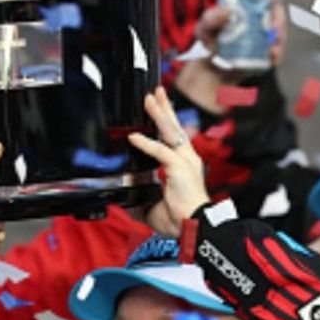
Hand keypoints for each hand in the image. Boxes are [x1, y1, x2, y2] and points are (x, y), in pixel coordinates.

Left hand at [129, 87, 210, 236]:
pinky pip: (160, 152)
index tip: (158, 109)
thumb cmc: (180, 218)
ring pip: (170, 132)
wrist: (194, 227)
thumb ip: (140, 199)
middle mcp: (187, 159)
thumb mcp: (154, 205)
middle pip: (175, 128)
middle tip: (155, 93)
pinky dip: (146, 144)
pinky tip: (134, 137)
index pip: (174, 138)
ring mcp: (185, 162)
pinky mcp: (180, 169)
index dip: (165, 123)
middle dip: (164, 109)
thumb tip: (124, 201)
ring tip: (150, 99)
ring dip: (159, 114)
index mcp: (183, 165)